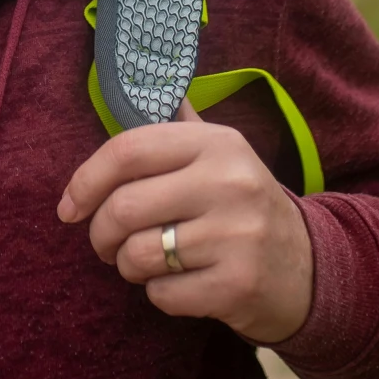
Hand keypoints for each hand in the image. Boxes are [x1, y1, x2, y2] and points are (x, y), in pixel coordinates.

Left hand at [56, 103, 314, 343]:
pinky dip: (160, 295)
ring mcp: (238, 235)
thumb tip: (134, 84)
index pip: (127, 150)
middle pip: (124, 208)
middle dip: (100, 234)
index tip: (69, 207)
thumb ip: (177, 127)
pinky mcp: (238, 285)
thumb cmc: (244, 206)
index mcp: (217, 143)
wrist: (310, 267)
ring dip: (128, 266)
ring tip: (148, 262)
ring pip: (138, 255)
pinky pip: (163, 295)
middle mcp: (230, 182)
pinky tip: (183, 284)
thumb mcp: (221, 156)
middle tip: (106, 244)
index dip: (85, 180)